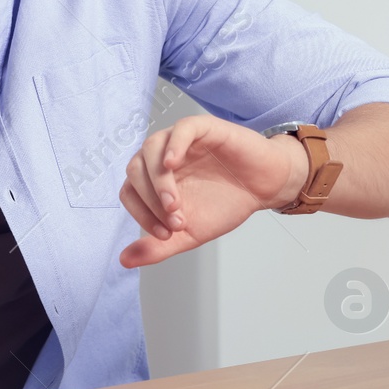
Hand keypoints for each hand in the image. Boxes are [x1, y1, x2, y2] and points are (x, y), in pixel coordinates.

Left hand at [118, 115, 309, 268]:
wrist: (263, 189)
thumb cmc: (226, 204)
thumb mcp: (189, 234)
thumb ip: (157, 246)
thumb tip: (124, 261)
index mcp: (153, 180)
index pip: (129, 192)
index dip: (142, 215)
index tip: (167, 234)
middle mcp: (161, 157)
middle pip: (135, 170)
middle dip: (150, 200)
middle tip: (176, 219)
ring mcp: (181, 140)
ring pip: (151, 149)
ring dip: (158, 181)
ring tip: (175, 204)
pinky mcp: (204, 128)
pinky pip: (181, 129)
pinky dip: (172, 145)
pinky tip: (172, 164)